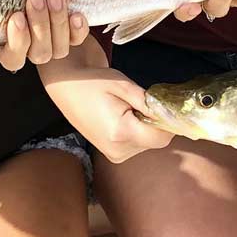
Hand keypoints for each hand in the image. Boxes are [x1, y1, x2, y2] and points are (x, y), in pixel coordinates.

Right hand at [0, 0, 89, 71]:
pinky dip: (77, 29)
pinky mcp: (71, 38)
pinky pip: (76, 40)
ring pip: (59, 48)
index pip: (12, 57)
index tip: (16, 17)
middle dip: (39, 24)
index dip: (17, 41)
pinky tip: (76, 15)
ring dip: (57, 22)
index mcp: (7, 45)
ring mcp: (53, 46)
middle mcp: (31, 50)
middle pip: (39, 52)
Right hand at [37, 43, 172, 163]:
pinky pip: (137, 144)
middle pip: (156, 140)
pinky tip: (123, 117)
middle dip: (156, 122)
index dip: (169, 121)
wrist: (66, 88)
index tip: (165, 105)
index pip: (161, 136)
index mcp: (120, 132)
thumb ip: (148, 102)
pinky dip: (138, 131)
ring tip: (127, 109)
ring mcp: (114, 155)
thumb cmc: (92, 82)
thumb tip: (170, 113)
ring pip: (148, 143)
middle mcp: (118, 150)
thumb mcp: (123, 85)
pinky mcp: (113, 154)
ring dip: (146, 126)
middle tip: (140, 102)